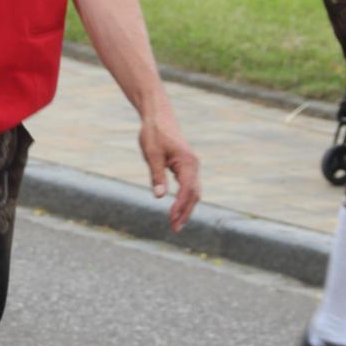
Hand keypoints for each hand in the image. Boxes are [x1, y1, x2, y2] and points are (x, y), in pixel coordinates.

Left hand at [139, 106, 200, 231]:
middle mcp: (193, 165)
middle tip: (174, 228)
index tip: (172, 219)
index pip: (187, 190)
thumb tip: (159, 196)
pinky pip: (189, 187)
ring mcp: (191, 166)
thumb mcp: (152, 154)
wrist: (158, 117)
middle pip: (194, 194)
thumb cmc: (154, 133)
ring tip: (175, 223)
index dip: (180, 206)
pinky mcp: (186, 166)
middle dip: (185, 212)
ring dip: (186, 208)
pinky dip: (185, 199)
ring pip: (193, 192)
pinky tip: (177, 209)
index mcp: (187, 162)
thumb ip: (157, 175)